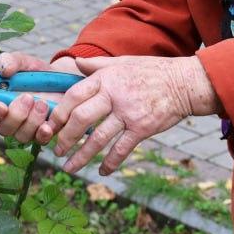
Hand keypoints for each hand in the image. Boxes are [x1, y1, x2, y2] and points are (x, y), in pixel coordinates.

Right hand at [0, 52, 79, 144]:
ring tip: (43, 103)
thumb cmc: (34, 73)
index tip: (1, 106)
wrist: (60, 80)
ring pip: (21, 135)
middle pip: (2, 128)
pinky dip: (42, 133)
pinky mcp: (40, 134)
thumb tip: (4, 70)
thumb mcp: (22, 62)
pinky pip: (38, 140)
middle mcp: (7, 120)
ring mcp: (24, 129)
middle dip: (15, 115)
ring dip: (31, 120)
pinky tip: (47, 125)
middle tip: (28, 98)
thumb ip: (10, 61)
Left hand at [48, 55, 217, 175]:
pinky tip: (102, 171)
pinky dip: (110, 162)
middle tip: (56, 150)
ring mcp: (128, 113)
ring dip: (81, 156)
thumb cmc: (151, 71)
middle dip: (65, 138)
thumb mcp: (122, 62)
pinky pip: (121, 149)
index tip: (50, 125)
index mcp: (106, 79)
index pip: (74, 95)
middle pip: (80, 119)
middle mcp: (114, 95)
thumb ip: (97, 65)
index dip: (59, 112)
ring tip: (69, 167)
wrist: (183, 83)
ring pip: (98, 138)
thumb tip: (76, 63)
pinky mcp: (142, 128)